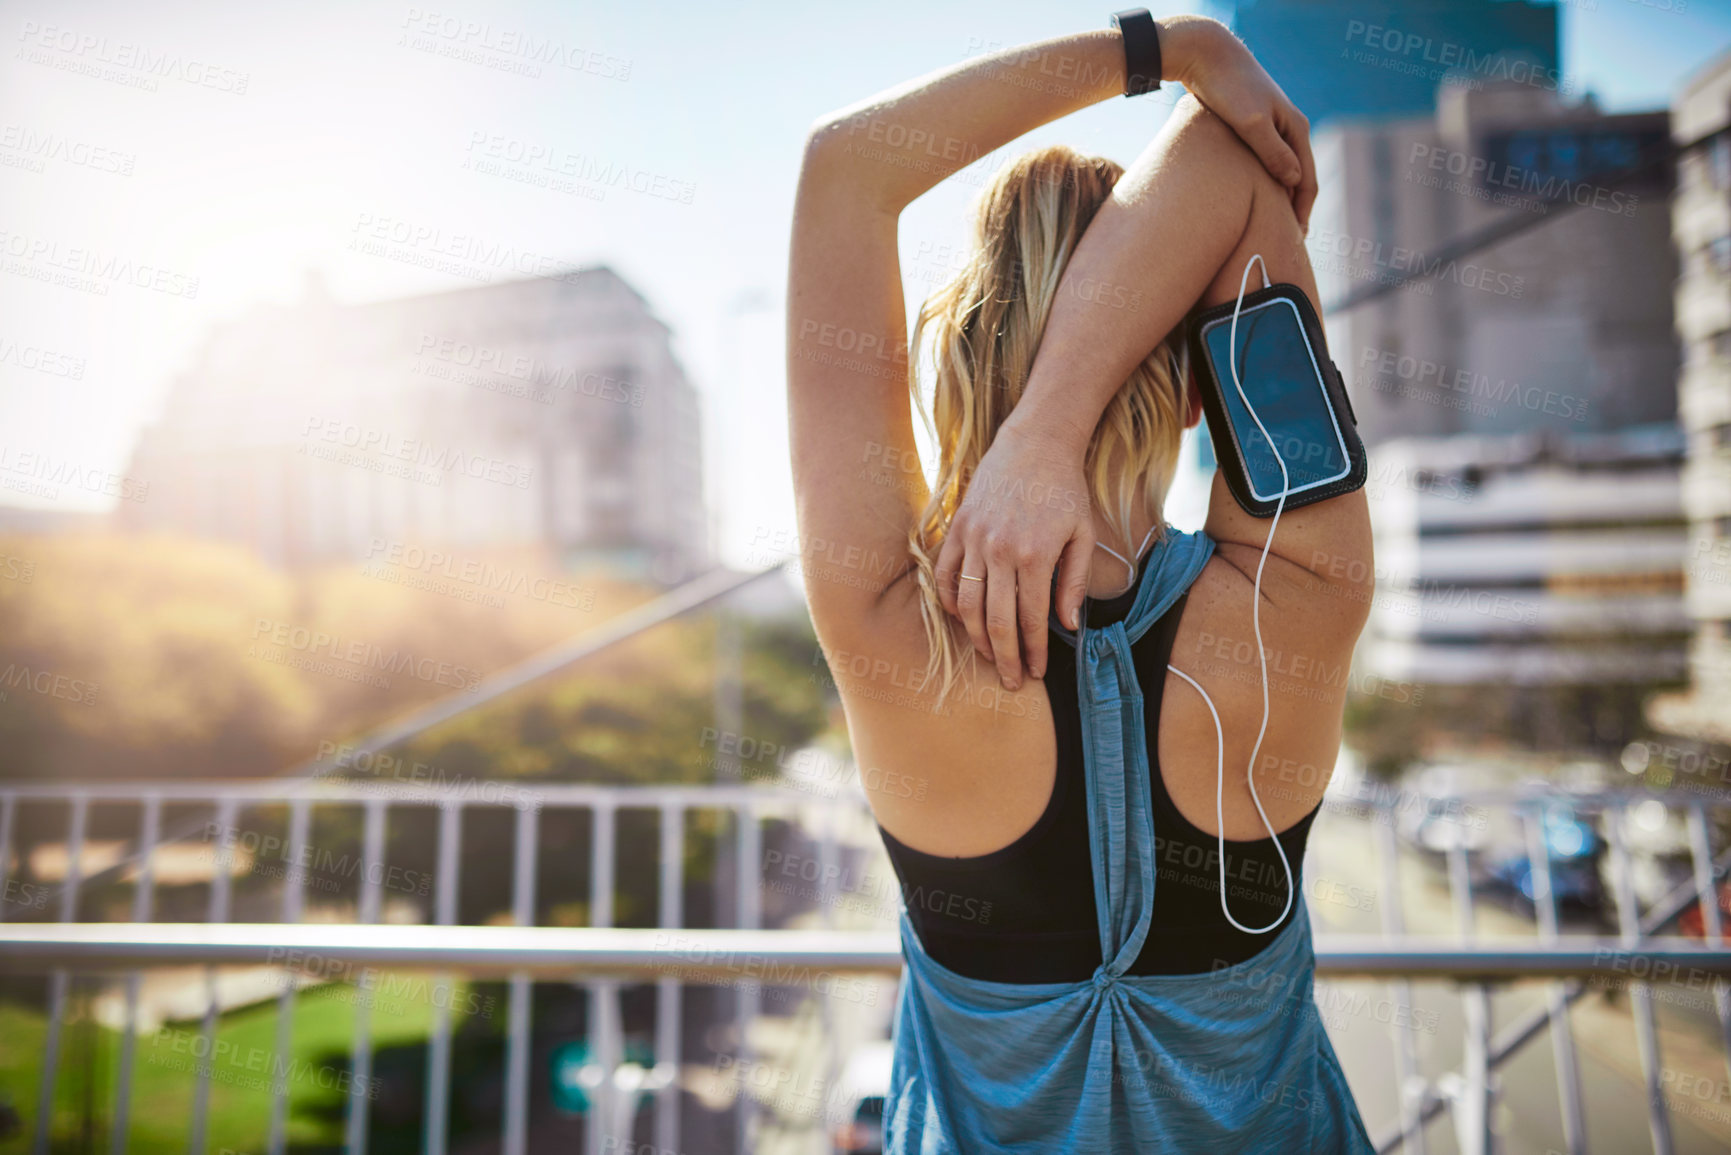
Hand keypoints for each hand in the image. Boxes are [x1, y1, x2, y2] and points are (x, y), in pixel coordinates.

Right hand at [932, 421, 1093, 690]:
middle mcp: (1000, 551)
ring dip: (977, 637)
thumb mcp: (1082, 535)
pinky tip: (963, 619)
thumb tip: (1068, 626)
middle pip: (997, 621)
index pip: (1030, 618)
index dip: (1034, 651)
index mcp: (1035, 555)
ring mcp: (974, 539)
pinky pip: (945, 575)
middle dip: (1005, 657)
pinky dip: (951, 602)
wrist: (1035, 443)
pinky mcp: (957, 529)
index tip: (1037, 671)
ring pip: (968, 604)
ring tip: (990, 656)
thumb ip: (1073, 583)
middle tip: (1012, 682)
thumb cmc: (1065, 490)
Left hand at [1160, 16, 1317, 232]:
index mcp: (1296, 129)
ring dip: (1277, 199)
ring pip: (1280, 172)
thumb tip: (1294, 182)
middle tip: (1284, 242)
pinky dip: (1261, 184)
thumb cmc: (1227, 89)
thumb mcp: (1251, 124)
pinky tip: (1250, 199)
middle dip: (1293, 211)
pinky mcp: (1250, 128)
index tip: (1296, 240)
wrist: (1205, 57)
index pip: (1308, 180)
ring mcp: (1270, 128)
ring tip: (1269, 227)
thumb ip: (1273, 153)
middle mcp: (1288, 128)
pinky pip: (1262, 164)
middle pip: (1297, 179)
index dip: (1303, 213)